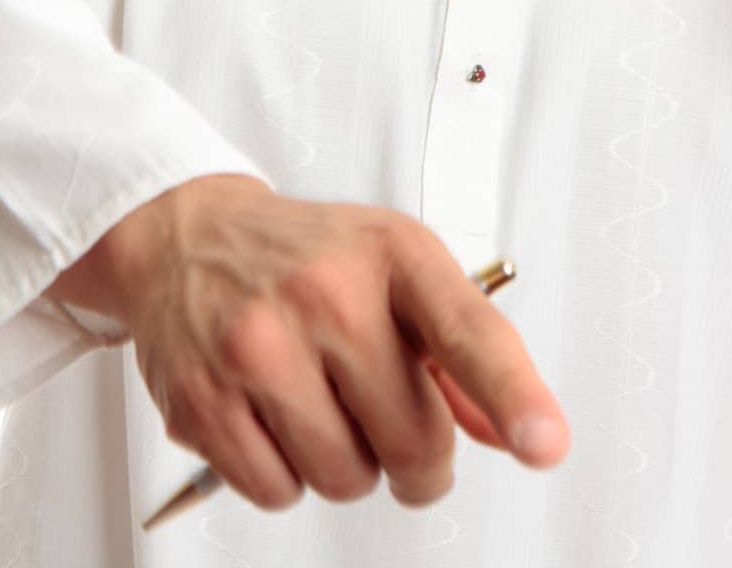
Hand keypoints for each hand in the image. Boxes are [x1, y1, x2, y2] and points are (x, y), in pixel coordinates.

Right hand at [60, 174, 568, 511]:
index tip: (543, 442)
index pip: (466, 333)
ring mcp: (258, 345)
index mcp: (392, 254)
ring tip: (318, 400)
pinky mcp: (203, 397)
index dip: (511, 395)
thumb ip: (461, 349)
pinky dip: (284, 474)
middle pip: (413, 441)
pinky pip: (278, 492)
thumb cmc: (307, 256)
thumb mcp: (395, 268)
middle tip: (390, 423)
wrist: (188, 237)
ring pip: (346, 479)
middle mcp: (326, 293)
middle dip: (415, 458)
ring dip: (345, 463)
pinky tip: (271, 413)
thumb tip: (509, 430)